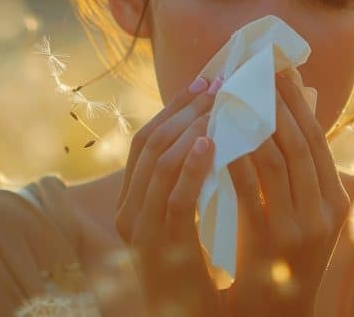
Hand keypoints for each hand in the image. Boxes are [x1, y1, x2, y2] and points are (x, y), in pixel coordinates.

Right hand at [114, 76, 222, 315]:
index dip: (176, 107)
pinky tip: (213, 145)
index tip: (207, 81)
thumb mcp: (192, 218)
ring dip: (192, 129)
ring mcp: (140, 229)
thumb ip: (197, 180)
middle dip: (185, 110)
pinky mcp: (160, 248)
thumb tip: (225, 131)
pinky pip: (175, 199)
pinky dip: (192, 168)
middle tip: (219, 86)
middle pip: (149, 144)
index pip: (147, 140)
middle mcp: (129, 210)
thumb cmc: (199, 271)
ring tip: (220, 107)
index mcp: (133, 200)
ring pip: (159, 164)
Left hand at [225, 71, 350, 315]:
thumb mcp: (300, 219)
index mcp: (336, 201)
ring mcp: (301, 227)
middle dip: (277, 102)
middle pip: (300, 142)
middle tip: (255, 70)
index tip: (280, 70)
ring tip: (233, 94)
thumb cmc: (280, 265)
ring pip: (277, 159)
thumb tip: (279, 123)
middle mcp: (325, 211)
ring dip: (253, 123)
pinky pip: (250, 188)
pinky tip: (217, 138)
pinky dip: (234, 158)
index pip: (319, 140)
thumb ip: (297, 180)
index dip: (299, 102)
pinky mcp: (270, 242)